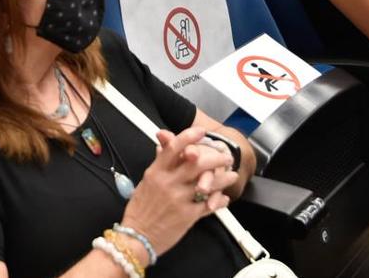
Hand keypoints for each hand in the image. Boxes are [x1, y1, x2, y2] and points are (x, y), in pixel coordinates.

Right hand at [120, 127, 237, 257]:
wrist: (137, 237)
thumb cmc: (139, 211)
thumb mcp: (145, 183)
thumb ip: (159, 164)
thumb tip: (164, 146)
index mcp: (156, 173)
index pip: (173, 148)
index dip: (189, 137)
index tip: (201, 132)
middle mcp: (168, 183)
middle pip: (196, 163)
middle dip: (215, 158)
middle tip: (225, 157)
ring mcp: (179, 199)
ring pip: (208, 184)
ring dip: (223, 178)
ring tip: (231, 175)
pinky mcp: (187, 216)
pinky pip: (208, 205)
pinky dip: (219, 201)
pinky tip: (224, 198)